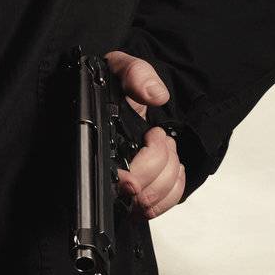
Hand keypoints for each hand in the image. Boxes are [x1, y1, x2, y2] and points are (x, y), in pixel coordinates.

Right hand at [103, 50, 185, 218]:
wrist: (125, 96)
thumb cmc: (120, 86)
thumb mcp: (124, 68)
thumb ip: (136, 73)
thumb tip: (154, 94)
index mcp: (100, 144)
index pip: (119, 179)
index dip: (139, 172)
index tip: (152, 137)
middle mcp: (110, 171)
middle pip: (140, 193)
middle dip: (161, 161)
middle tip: (158, 136)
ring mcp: (124, 187)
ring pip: (150, 203)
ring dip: (168, 173)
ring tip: (163, 149)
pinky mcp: (141, 194)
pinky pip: (160, 206)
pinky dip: (174, 188)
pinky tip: (172, 167)